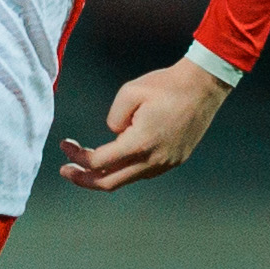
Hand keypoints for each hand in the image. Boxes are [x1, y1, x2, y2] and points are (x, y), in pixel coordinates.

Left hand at [58, 57, 230, 191]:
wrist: (204, 86)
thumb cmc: (166, 85)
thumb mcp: (128, 92)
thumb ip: (113, 119)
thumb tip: (114, 136)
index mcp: (140, 144)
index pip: (98, 162)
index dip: (77, 156)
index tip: (65, 145)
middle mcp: (153, 160)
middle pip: (109, 182)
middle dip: (83, 179)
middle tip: (66, 170)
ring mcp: (166, 163)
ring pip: (127, 179)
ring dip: (104, 173)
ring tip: (87, 163)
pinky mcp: (174, 160)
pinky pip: (143, 172)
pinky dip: (124, 169)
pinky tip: (116, 157)